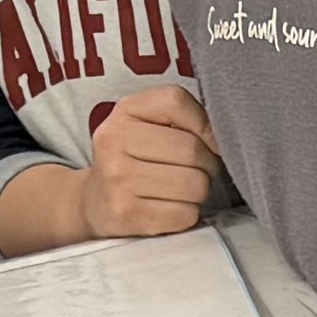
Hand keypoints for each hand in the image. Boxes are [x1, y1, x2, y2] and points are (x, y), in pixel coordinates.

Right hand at [81, 87, 221, 239]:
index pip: (176, 101)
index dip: (204, 124)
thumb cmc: (135, 158)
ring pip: (194, 185)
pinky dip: (187, 215)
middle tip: (196, 171)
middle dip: (207, 165)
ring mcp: (117, 179)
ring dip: (199, 192)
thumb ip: (186, 117)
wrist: (95, 200)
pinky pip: (185, 215)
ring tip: (181, 190)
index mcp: (124, 110)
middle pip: (192, 149)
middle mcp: (115, 140)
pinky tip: (169, 208)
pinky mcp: (126, 214)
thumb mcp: (150, 122)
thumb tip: (221, 141)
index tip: (206, 141)